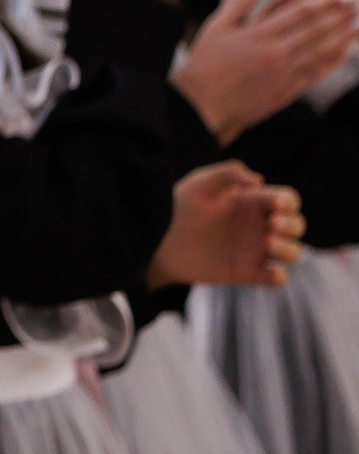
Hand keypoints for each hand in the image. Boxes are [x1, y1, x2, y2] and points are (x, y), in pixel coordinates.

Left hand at [147, 160, 303, 289]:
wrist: (157, 240)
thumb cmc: (179, 207)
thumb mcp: (199, 184)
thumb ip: (226, 174)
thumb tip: (257, 179)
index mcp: (254, 201)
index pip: (287, 200)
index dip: (288, 202)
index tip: (277, 205)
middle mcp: (261, 226)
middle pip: (296, 225)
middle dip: (292, 225)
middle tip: (273, 225)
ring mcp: (256, 250)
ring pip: (292, 252)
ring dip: (289, 249)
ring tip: (268, 243)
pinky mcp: (248, 272)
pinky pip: (276, 279)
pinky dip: (280, 278)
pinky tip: (272, 274)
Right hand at [171, 0, 358, 142]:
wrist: (200, 107)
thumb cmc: (204, 62)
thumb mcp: (217, 25)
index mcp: (257, 33)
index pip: (300, 11)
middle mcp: (274, 52)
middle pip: (316, 28)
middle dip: (342, 13)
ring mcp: (283, 73)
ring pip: (322, 50)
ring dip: (344, 35)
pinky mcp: (286, 91)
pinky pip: (317, 73)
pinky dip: (333, 61)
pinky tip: (346, 51)